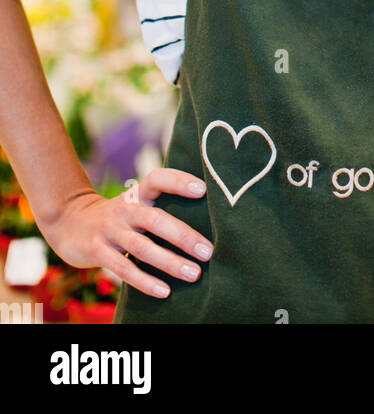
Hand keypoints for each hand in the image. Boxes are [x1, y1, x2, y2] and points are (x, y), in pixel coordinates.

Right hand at [39, 168, 213, 299]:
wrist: (68, 222)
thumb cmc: (118, 217)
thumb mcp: (135, 205)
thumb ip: (161, 209)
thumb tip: (207, 223)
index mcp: (137, 194)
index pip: (158, 179)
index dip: (179, 181)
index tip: (203, 189)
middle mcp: (124, 209)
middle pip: (155, 219)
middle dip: (183, 236)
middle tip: (208, 251)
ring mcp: (109, 230)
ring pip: (142, 247)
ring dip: (169, 262)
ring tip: (194, 274)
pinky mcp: (97, 251)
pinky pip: (123, 268)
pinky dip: (145, 281)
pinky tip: (164, 291)